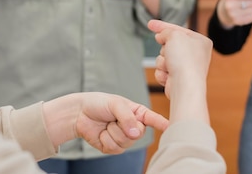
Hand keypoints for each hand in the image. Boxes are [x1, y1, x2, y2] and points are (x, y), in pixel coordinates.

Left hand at [44, 92, 167, 154]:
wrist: (80, 113)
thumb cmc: (98, 103)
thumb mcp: (115, 104)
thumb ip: (127, 117)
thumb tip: (135, 133)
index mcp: (138, 113)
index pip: (153, 119)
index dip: (162, 124)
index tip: (171, 128)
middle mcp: (133, 126)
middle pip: (138, 134)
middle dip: (123, 126)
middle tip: (113, 118)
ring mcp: (124, 138)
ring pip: (126, 142)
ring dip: (112, 132)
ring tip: (107, 123)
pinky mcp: (113, 147)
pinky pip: (114, 148)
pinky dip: (106, 140)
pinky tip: (102, 132)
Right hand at [148, 19, 212, 123]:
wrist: (185, 85)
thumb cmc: (185, 60)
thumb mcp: (174, 35)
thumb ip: (166, 31)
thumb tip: (161, 36)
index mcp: (200, 41)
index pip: (178, 29)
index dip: (162, 26)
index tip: (150, 24)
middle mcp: (195, 54)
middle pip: (170, 45)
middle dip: (165, 49)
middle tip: (169, 52)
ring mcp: (187, 67)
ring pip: (163, 58)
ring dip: (162, 61)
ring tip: (170, 66)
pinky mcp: (178, 78)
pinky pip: (163, 70)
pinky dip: (162, 73)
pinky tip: (169, 76)